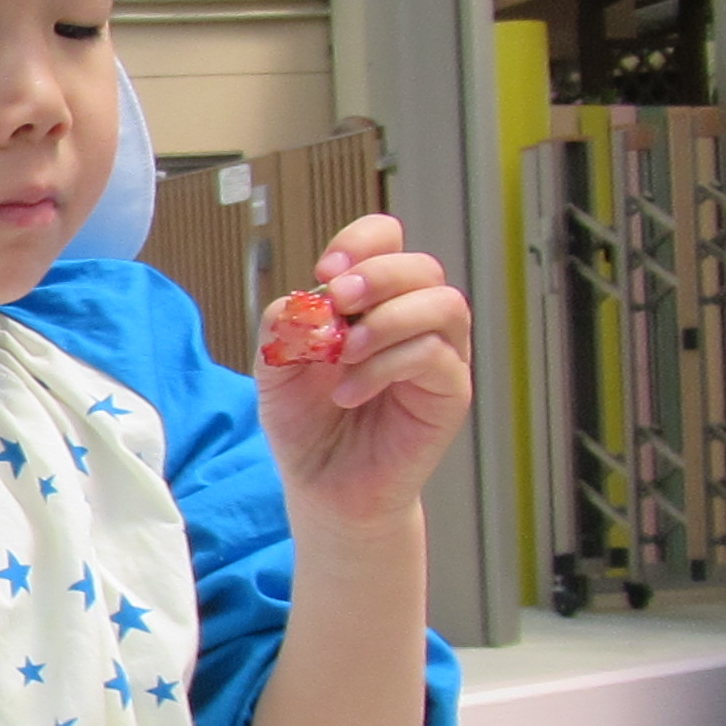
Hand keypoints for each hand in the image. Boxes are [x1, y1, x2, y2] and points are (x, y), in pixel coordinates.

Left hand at [256, 214, 472, 532]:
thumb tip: (311, 300)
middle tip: (339, 302)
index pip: (388, 240)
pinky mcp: (449, 392)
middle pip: (422, 266)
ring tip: (344, 353)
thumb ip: (284, 325)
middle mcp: (412, 319)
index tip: (325, 268)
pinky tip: (348, 393)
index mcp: (372, 301)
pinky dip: (386, 367)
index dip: (362, 241)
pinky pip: (435, 357)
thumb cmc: (307, 422)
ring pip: (443, 305)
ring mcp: (438, 354)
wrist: (323, 485)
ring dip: (388, 320)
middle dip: (377, 275)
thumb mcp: (276, 365)